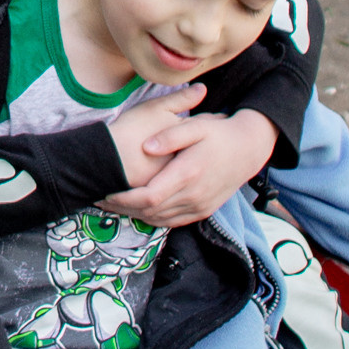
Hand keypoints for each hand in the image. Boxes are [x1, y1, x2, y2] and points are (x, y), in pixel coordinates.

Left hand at [105, 106, 275, 228]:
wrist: (249, 150)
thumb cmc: (219, 134)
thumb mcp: (197, 126)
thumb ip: (171, 136)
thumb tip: (146, 146)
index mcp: (188, 174)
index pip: (149, 196)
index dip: (123, 199)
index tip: (104, 192)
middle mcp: (193, 195)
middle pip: (149, 212)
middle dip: (122, 208)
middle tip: (99, 198)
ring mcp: (199, 207)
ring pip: (159, 220)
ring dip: (134, 214)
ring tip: (112, 204)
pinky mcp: (202, 211)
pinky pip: (171, 222)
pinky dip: (152, 218)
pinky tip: (137, 208)